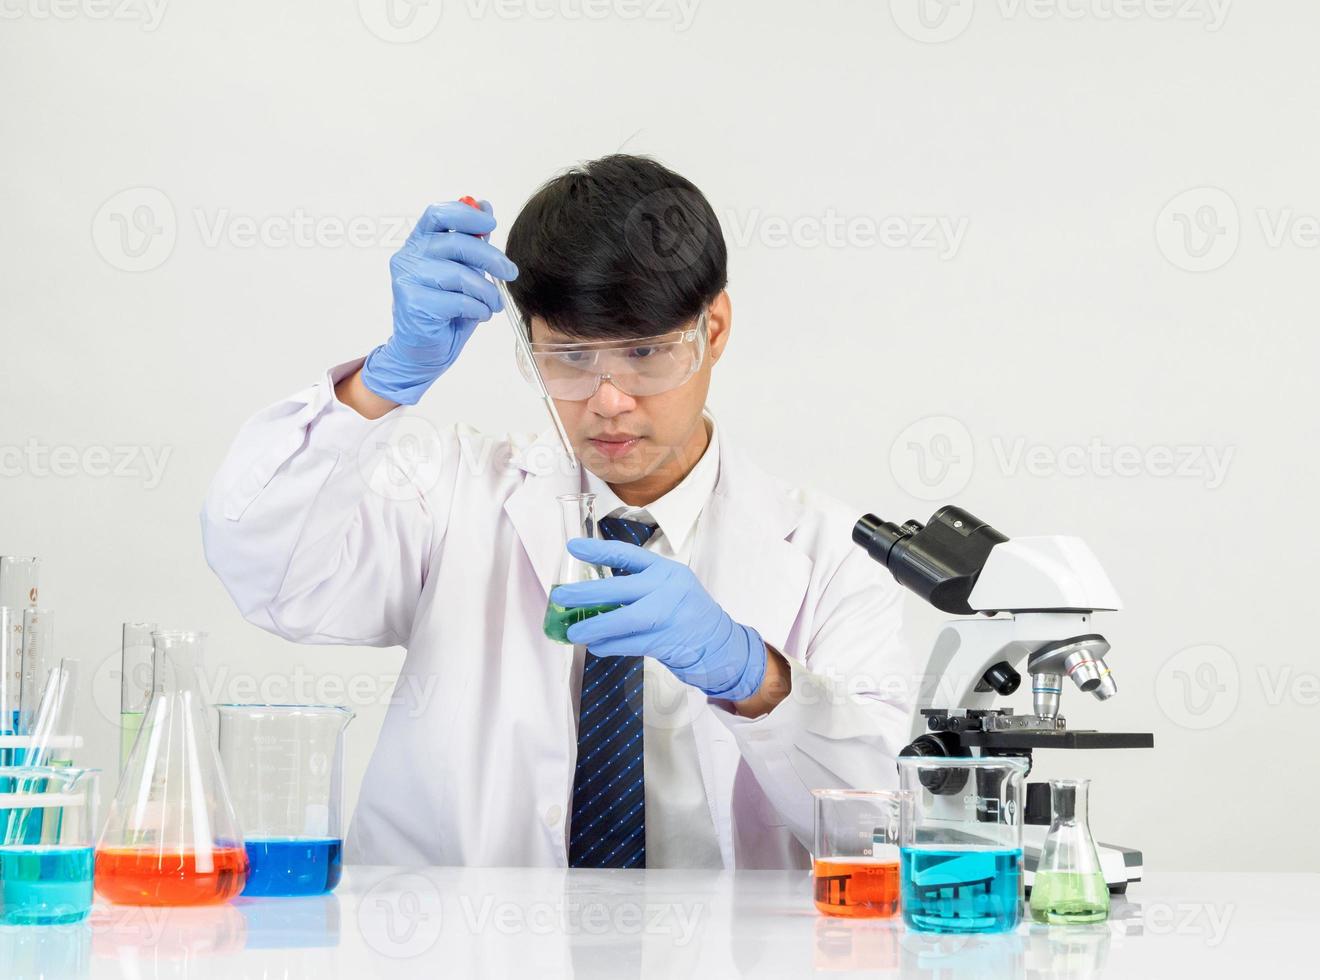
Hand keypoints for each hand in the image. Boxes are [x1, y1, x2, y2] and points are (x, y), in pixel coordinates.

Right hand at [361, 200, 518, 405]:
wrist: (424, 351)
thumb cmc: (445, 311)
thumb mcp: (464, 272)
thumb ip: (471, 242)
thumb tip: (485, 206)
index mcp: (420, 242)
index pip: (438, 214)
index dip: (467, 215)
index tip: (490, 225)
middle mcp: (408, 256)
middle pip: (456, 243)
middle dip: (491, 258)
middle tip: (510, 273)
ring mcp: (407, 279)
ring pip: (460, 275)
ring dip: (486, 292)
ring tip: (493, 304)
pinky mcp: (413, 303)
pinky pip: (457, 300)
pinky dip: (477, 309)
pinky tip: (479, 315)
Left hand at [549, 539, 767, 702]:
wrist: (720, 643)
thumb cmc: (687, 613)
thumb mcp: (671, 587)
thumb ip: (640, 585)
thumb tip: (594, 592)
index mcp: (666, 570)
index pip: (628, 555)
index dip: (599, 551)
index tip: (573, 548)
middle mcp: (668, 589)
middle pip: (619, 589)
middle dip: (587, 593)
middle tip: (562, 597)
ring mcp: (668, 616)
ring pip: (623, 620)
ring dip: (595, 626)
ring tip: (573, 631)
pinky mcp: (667, 642)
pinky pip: (629, 643)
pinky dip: (609, 645)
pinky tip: (595, 645)